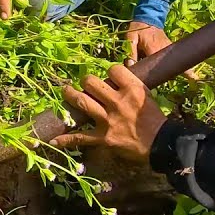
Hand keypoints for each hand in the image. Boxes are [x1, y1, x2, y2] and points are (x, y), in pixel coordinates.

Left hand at [51, 64, 167, 161]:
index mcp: (132, 89)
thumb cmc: (155, 119)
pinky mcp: (104, 138)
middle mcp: (118, 102)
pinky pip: (81, 137)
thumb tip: (112, 77)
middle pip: (91, 82)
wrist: (161, 144)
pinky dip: (66, 140)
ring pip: (82, 101)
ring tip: (65, 92)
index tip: (109, 77)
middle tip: (85, 85)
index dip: (109, 71)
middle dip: (86, 82)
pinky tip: (53, 140)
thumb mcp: (146, 95)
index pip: (113, 69)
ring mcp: (109, 120)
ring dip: (70, 95)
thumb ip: (129, 85)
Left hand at [125, 21, 198, 81]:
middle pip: (171, 63)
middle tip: (191, 80)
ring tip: (194, 78)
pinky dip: (183, 63)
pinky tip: (191, 72)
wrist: (149, 15)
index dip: (160, 74)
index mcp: (153, 48)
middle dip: (178, 72)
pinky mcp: (170, 46)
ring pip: (177, 60)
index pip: (157, 64)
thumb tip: (131, 66)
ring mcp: (169, 47)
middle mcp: (164, 49)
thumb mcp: (131, 37)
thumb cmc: (138, 27)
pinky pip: (177, 56)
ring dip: (184, 68)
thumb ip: (131, 51)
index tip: (166, 82)